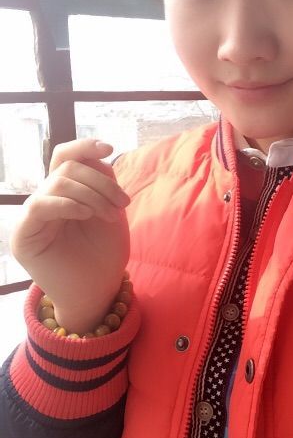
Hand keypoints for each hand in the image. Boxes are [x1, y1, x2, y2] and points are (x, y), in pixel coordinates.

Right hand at [10, 139, 130, 333]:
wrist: (98, 291)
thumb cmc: (104, 254)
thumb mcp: (110, 209)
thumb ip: (102, 181)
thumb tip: (96, 155)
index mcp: (65, 192)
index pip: (65, 157)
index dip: (84, 146)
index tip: (109, 148)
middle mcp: (46, 200)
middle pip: (67, 167)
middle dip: (100, 181)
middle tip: (122, 204)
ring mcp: (33, 216)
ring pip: (58, 182)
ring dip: (92, 195)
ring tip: (110, 215)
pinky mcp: (24, 235)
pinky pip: (40, 205)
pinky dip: (68, 204)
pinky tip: (86, 214)